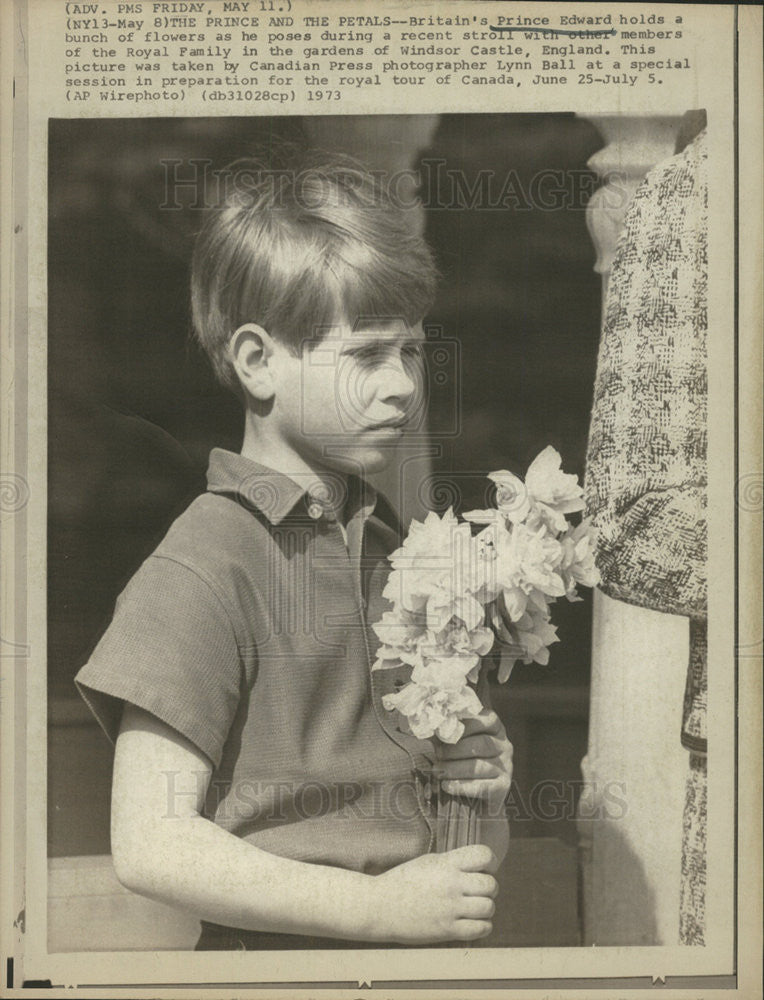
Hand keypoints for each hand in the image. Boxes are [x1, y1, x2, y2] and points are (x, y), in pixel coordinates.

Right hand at [369, 845, 497, 942]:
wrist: (379, 907)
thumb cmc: (402, 881)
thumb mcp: (427, 862)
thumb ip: (452, 863)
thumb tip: (477, 867)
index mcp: (446, 863)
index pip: (484, 855)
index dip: (489, 862)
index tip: (483, 868)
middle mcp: (452, 884)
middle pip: (491, 884)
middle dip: (488, 888)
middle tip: (476, 891)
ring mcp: (450, 908)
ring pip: (489, 907)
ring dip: (485, 908)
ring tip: (473, 908)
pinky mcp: (447, 930)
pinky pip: (481, 929)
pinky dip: (482, 926)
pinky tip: (471, 922)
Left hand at [433, 710, 512, 812]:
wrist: (474, 800)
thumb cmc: (460, 762)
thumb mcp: (454, 744)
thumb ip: (445, 734)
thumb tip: (426, 727)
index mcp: (495, 728)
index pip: (487, 719)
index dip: (466, 725)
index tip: (445, 732)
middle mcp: (504, 745)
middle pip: (482, 743)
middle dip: (456, 749)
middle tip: (437, 754)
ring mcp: (506, 767)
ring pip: (480, 765)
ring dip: (455, 768)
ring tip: (438, 771)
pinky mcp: (503, 787)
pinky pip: (482, 787)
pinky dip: (461, 786)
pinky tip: (446, 786)